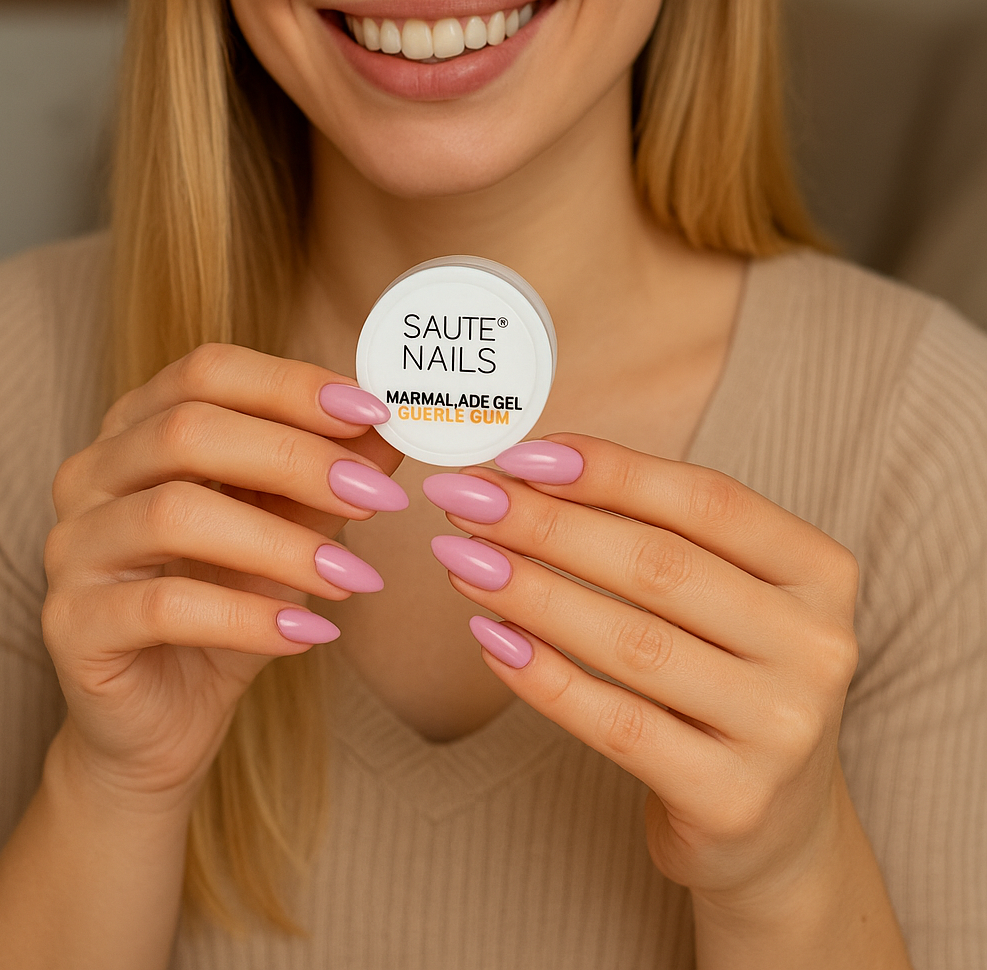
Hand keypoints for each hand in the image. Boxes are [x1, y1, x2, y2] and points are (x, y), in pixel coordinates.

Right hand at [43, 344, 405, 808]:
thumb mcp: (288, 529)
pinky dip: (249, 617)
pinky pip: (164, 607)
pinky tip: (308, 632)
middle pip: (187, 431)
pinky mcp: (72, 624)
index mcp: (137, 426)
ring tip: (353, 576)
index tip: (372, 412)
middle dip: (296, 458)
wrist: (159, 719)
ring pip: (174, 514)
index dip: (291, 384)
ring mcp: (72, 547)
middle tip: (378, 495)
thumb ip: (327, 475)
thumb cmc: (223, 602)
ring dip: (281, 543)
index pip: (207, 370)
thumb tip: (393, 429)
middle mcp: (92, 472)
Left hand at [423, 435, 859, 910]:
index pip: (707, 501)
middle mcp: (817, 647)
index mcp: (821, 573)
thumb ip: (657, 530)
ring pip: (631, 643)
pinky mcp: (732, 800)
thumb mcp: (727, 596)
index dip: (611, 471)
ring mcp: (782, 729)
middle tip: (470, 500)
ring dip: (531, 593)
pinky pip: (615, 724)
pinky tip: (491, 639)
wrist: (776, 828)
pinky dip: (544, 677)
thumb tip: (531, 471)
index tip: (523, 455)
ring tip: (463, 559)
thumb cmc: (728, 678)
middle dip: (549, 525)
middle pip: (661, 566)